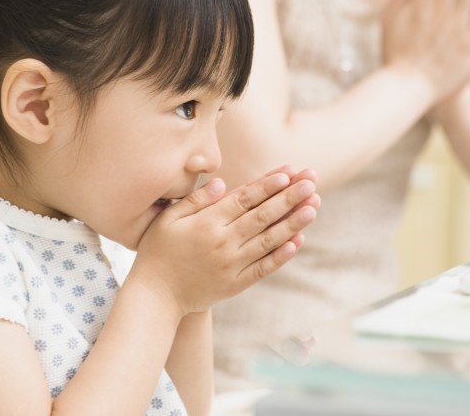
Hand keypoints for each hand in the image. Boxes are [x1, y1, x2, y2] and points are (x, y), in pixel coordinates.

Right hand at [128, 166, 319, 315]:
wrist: (157, 296)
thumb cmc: (159, 252)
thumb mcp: (168, 220)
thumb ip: (195, 200)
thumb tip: (220, 182)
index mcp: (206, 224)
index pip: (243, 199)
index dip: (267, 185)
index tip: (288, 172)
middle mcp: (222, 243)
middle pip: (262, 216)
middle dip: (289, 197)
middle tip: (311, 182)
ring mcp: (231, 265)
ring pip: (268, 240)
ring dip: (293, 223)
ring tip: (313, 207)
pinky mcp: (236, 284)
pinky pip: (264, 268)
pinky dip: (282, 255)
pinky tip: (298, 241)